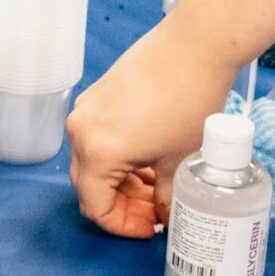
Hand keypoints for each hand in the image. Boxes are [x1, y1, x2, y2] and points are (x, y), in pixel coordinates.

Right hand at [66, 20, 241, 236]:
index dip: (123, 225)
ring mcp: (86, 111)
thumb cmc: (189, 102)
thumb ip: (170, 199)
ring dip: (122, 180)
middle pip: (90, 185)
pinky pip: (98, 138)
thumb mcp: (181, 162)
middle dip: (122, 204)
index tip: (150, 228)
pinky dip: (120, 156)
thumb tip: (168, 217)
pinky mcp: (97, 95)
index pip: (96, 207)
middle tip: (157, 210)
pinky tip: (152, 155)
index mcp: (96, 153)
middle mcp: (80, 132)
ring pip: (94, 162)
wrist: (194, 47)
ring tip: (160, 183)